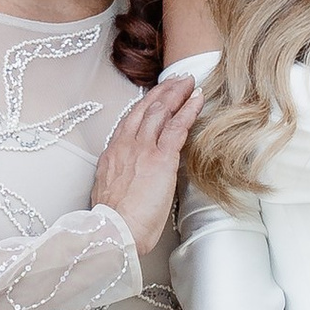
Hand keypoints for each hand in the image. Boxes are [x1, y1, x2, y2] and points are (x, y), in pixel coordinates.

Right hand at [91, 70, 200, 251]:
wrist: (114, 230)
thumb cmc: (115, 222)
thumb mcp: (112, 192)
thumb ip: (124, 177)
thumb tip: (136, 177)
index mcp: (113, 154)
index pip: (131, 121)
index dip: (145, 105)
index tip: (155, 96)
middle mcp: (126, 145)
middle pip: (145, 109)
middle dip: (163, 91)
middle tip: (176, 80)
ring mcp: (143, 149)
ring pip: (161, 112)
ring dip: (177, 93)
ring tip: (189, 82)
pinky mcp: (161, 158)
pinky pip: (177, 127)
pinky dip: (189, 110)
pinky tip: (198, 99)